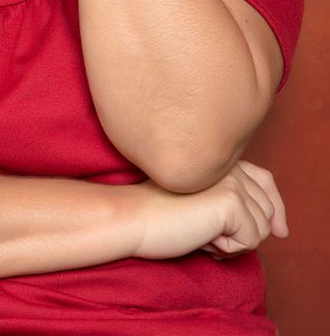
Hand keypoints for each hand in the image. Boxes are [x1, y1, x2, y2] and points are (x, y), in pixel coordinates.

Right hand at [132, 161, 287, 259]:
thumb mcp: (199, 203)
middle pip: (267, 210)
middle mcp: (227, 165)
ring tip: (200, 234)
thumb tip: (278, 228)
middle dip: (243, 231)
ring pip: (262, 228)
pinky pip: (251, 240)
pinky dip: (228, 249)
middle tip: (204, 233)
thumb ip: (233, 202)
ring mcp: (230, 181)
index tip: (279, 231)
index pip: (265, 180)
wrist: (129, 217)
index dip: (275, 208)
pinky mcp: (230, 201)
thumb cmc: (156, 214)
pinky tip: (200, 238)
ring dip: (234, 242)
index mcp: (218, 160)